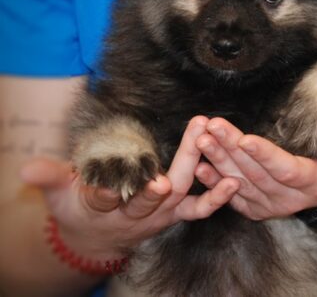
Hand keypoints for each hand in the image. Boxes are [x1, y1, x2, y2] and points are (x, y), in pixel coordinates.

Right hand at [19, 117, 239, 259]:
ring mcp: (160, 215)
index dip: (110, 194)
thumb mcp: (58, 194)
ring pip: (181, 194)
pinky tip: (232, 179)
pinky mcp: (176, 212)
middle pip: (151, 196)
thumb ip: (49, 178)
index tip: (119, 185)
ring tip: (209, 138)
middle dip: (171, 168)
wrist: (98, 236)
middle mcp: (134, 214)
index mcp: (101, 207)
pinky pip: (199, 208)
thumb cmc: (78, 208)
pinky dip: (216, 198)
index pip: (104, 200)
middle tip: (189, 139)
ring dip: (196, 166)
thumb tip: (25, 169)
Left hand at [194, 118, 316, 220]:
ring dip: (218, 162)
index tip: (244, 138)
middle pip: (256, 173)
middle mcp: (288, 198)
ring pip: (241, 183)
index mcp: (312, 182)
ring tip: (200, 140)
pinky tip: (199, 166)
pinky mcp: (257, 209)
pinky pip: (233, 198)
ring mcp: (270, 206)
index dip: (265, 155)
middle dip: (231, 149)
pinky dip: (215, 183)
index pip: (286, 169)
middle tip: (211, 128)